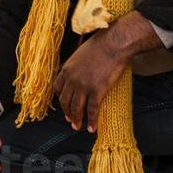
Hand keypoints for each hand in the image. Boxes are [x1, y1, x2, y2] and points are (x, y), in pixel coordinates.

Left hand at [52, 12, 172, 132]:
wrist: (114, 43)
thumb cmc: (101, 45)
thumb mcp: (81, 53)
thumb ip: (76, 65)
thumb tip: (79, 72)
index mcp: (67, 69)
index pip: (58, 89)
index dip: (61, 99)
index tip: (64, 105)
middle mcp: (72, 79)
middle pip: (65, 101)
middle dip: (67, 113)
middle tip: (70, 120)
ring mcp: (84, 86)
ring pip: (76, 108)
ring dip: (76, 120)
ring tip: (78, 127)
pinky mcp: (97, 91)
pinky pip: (92, 110)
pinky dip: (91, 121)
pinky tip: (92, 128)